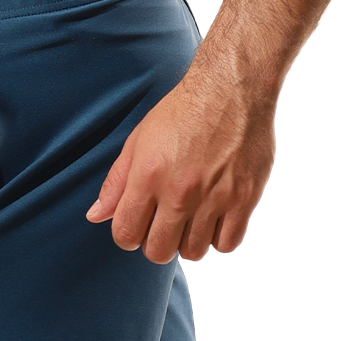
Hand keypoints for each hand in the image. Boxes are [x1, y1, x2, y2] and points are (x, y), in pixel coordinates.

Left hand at [86, 64, 275, 262]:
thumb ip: (116, 181)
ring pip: (193, 252)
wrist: (232, 88)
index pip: (126, 235)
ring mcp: (214, 197)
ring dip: (188, 241)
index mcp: (148, 175)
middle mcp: (180, 191)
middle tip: (165, 222)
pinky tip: (215, 217)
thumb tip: (95, 216)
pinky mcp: (244, 198)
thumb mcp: (139, 139)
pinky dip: (219, 237)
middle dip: (156, 242)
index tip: (138, 223)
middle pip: (158, 251)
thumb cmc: (184, 110)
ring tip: (192, 217)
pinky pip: (227, 244)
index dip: (128, 235)